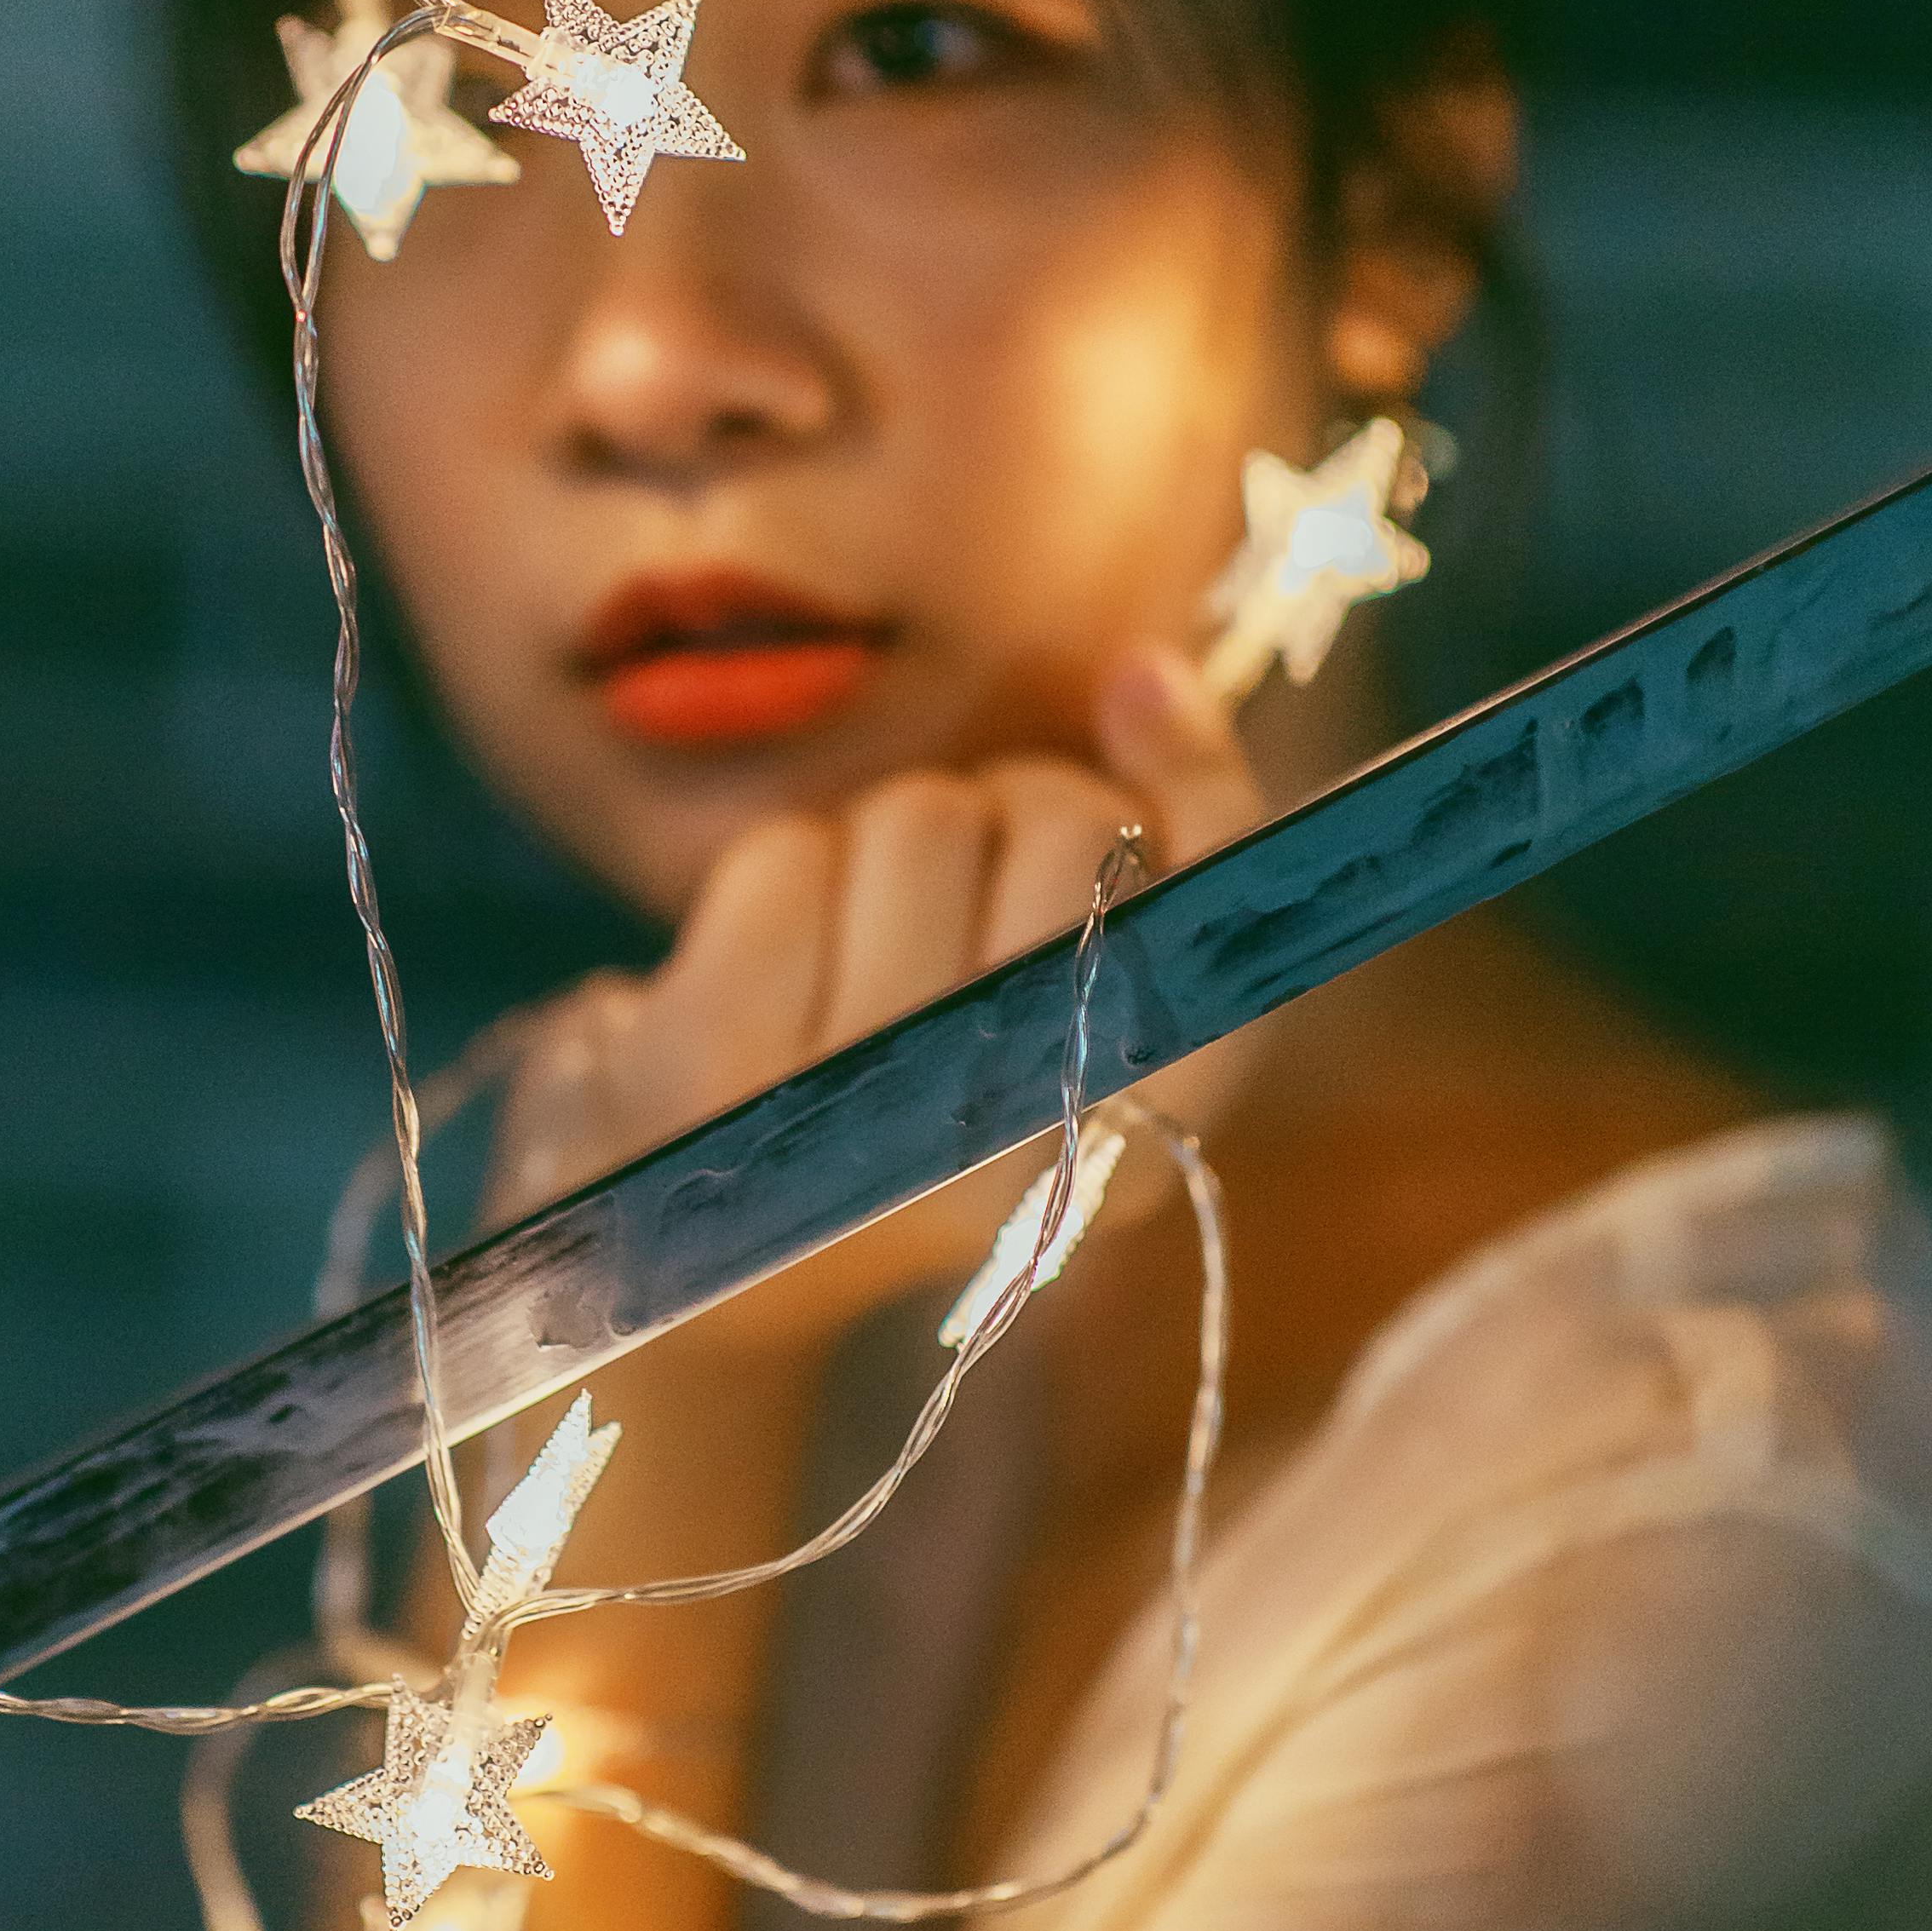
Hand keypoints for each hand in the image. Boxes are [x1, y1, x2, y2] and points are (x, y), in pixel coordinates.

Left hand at [484, 639, 1263, 1371]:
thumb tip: (1142, 668)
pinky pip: (790, 851)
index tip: (1135, 683)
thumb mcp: (1064, 1004)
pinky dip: (783, 869)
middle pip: (1067, 829)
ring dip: (889, 841)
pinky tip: (774, 962)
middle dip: (1013, 803)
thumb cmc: (917, 1093)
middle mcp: (1012, 1151)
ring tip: (860, 943)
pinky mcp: (716, 1072)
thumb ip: (1152, 848)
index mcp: (1131, 1152)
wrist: (712, 1262)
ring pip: (924, 820)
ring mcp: (860, 1116)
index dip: (1199, 779)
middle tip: (964, 882)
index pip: (1219, 915)